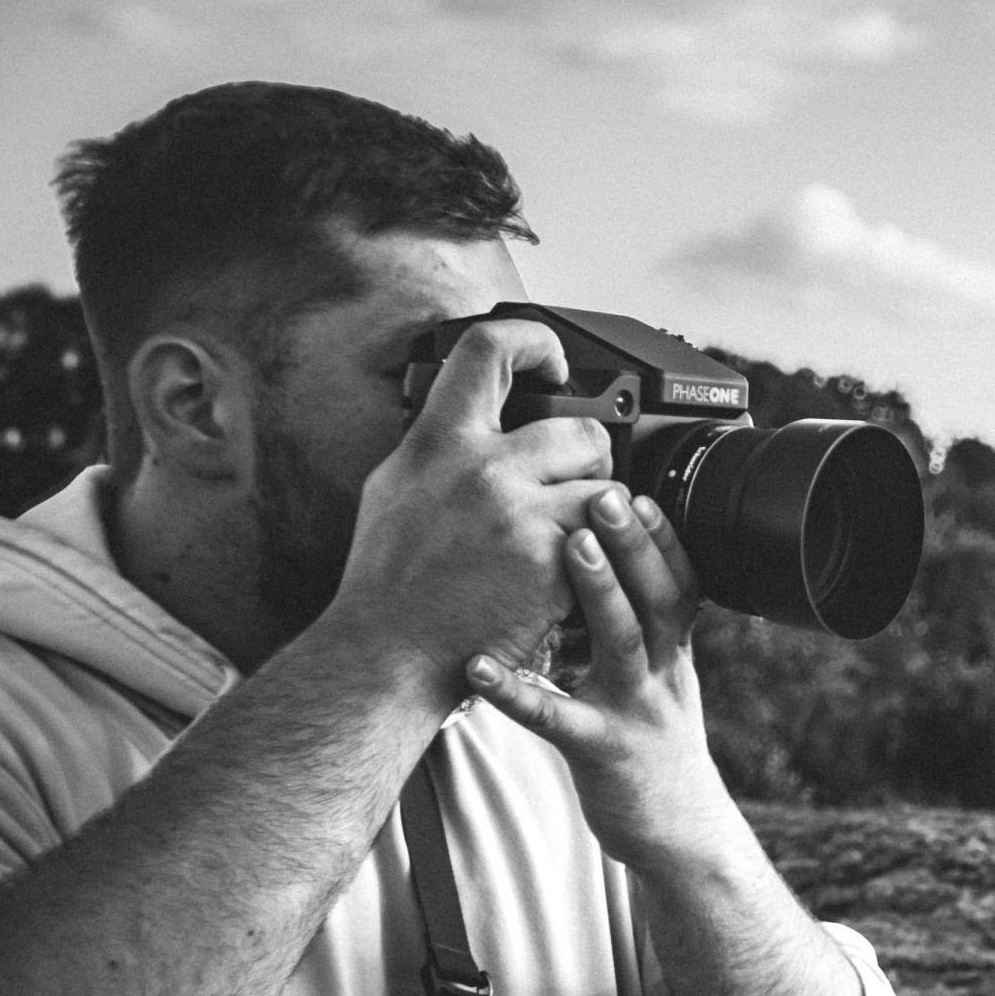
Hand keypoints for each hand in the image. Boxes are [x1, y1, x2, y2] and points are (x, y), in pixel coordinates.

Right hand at [330, 318, 612, 689]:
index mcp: (437, 441)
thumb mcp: (397, 487)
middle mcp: (480, 468)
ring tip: (569, 539)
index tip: (554, 361)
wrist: (388, 654)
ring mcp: (519, 515)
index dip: (534, 340)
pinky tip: (564, 577)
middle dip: (590, 457)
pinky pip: (603, 543)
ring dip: (599, 513)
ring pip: (606, 487)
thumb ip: (442, 445)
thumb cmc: (390, 580)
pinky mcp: (551, 562)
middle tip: (571, 486)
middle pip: (581, 426)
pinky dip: (595, 560)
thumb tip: (477, 407)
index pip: (488, 349)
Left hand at [465, 486, 728, 867]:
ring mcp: (634, 710)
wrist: (678, 831)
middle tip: (606, 493)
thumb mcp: (662, 682)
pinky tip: (477, 668)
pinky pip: (554, 717)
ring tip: (571, 546)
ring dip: (600, 590)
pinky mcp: (600, 750)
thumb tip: (609, 569)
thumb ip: (641, 631)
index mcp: (674, 654)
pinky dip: (516, 690)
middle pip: (659, 598)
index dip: (666, 539)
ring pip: (622, 641)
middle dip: (635, 544)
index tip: (642, 492)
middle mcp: (662, 674)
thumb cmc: (653, 746)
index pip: (682, 585)